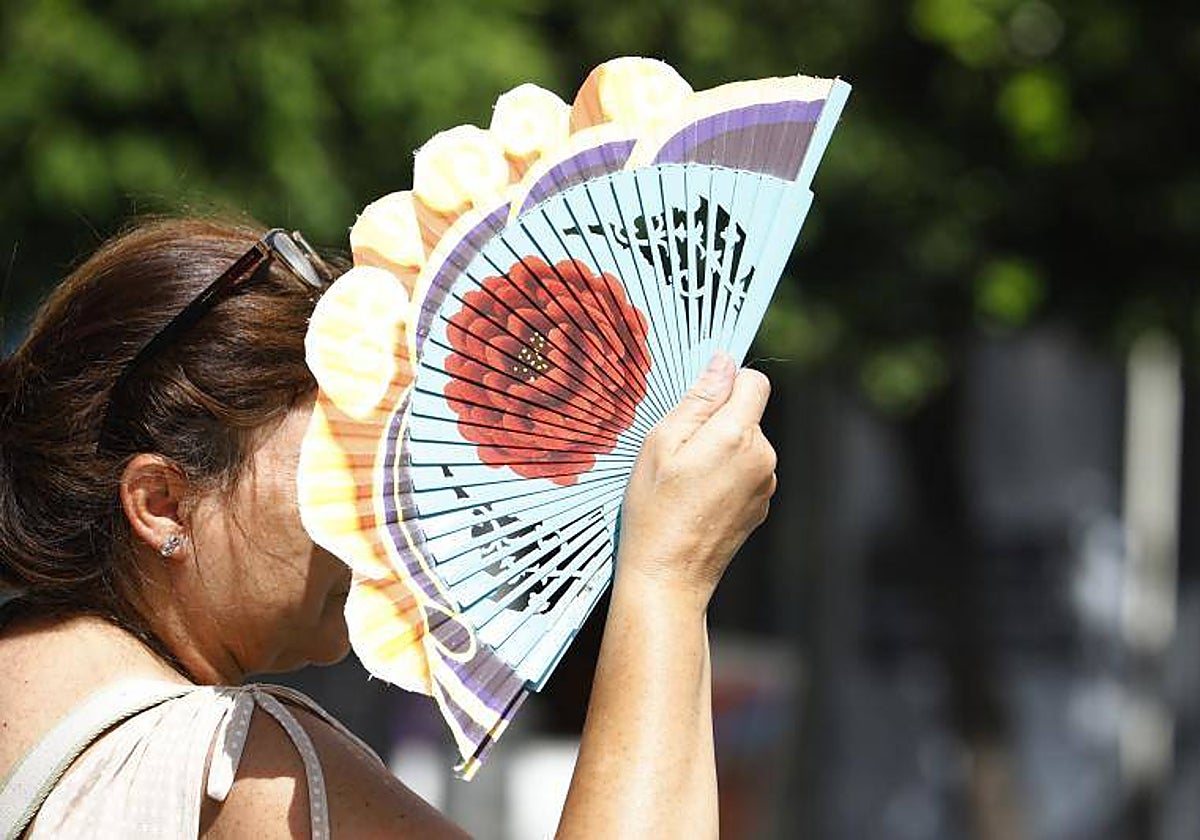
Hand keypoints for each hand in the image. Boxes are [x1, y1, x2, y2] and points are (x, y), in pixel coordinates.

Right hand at [615, 352, 776, 611]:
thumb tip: (722, 363)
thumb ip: (698, 400)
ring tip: (684, 481)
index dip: (726, 383)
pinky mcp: (761, 507)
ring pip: (745, 444)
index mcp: (738, 436)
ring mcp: (766, 486)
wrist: (668, 578)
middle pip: (748, 414)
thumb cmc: (655, 511)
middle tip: (678, 453)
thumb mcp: (662, 445)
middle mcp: (763, 458)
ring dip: (720, 450)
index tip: (697, 403)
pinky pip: (745, 472)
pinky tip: (696, 499)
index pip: (754, 382)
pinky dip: (724, 476)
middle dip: (716, 422)